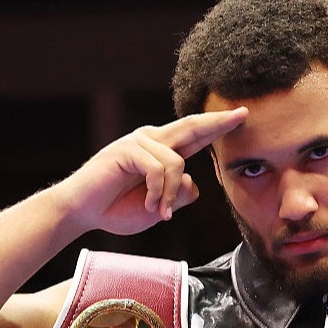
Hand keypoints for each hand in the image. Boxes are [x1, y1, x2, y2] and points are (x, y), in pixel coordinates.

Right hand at [55, 107, 247, 235]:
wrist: (84, 213)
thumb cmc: (119, 209)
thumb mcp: (161, 207)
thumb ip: (180, 194)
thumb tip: (193, 182)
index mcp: (163, 151)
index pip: (196, 135)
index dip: (218, 126)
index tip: (242, 115)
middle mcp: (153, 140)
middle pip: (192, 127)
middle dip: (218, 122)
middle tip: (243, 115)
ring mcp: (139, 141)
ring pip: (177, 163)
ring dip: (171, 195)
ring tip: (159, 211)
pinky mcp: (127, 148)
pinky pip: (158, 169)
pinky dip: (158, 192)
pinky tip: (150, 205)